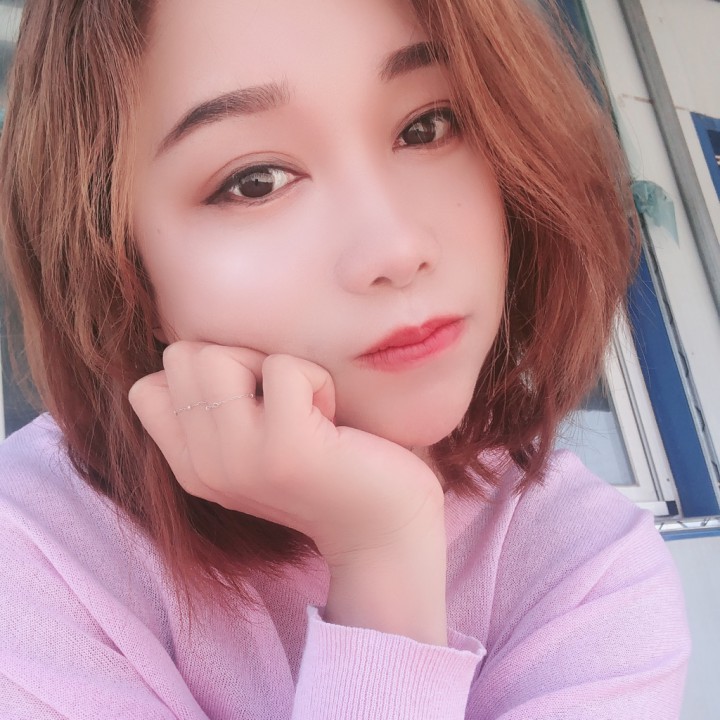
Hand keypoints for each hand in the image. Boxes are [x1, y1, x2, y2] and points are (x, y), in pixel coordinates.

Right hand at [128, 341, 444, 564]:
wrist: (386, 532)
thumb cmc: (330, 469)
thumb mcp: (256, 443)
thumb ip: (218, 409)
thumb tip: (203, 343)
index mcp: (192, 466)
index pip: (146, 389)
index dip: (203, 374)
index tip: (253, 403)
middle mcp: (204, 468)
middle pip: (181, 357)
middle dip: (239, 360)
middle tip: (285, 403)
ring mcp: (240, 461)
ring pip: (217, 355)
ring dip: (274, 367)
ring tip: (305, 412)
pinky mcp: (286, 451)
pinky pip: (284, 367)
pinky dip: (317, 380)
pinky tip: (332, 423)